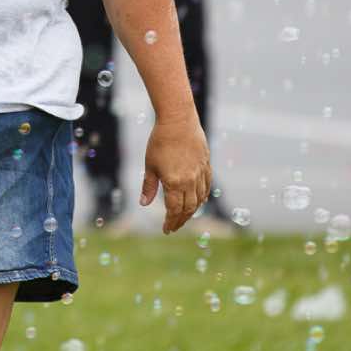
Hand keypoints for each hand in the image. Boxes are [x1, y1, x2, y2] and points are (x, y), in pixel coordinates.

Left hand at [140, 114, 211, 233]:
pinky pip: (207, 186)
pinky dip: (203, 196)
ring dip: (192, 210)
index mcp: (175, 183)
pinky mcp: (206, 165)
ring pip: (199, 199)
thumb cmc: (160, 141)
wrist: (178, 120)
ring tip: (184, 216)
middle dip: (181, 220)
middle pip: (188, 208)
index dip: (170, 221)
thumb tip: (144, 204)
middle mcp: (190, 181)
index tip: (166, 229)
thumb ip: (148, 186)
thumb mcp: (150, 165)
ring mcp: (200, 173)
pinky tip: (199, 201)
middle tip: (174, 227)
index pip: (173, 209)